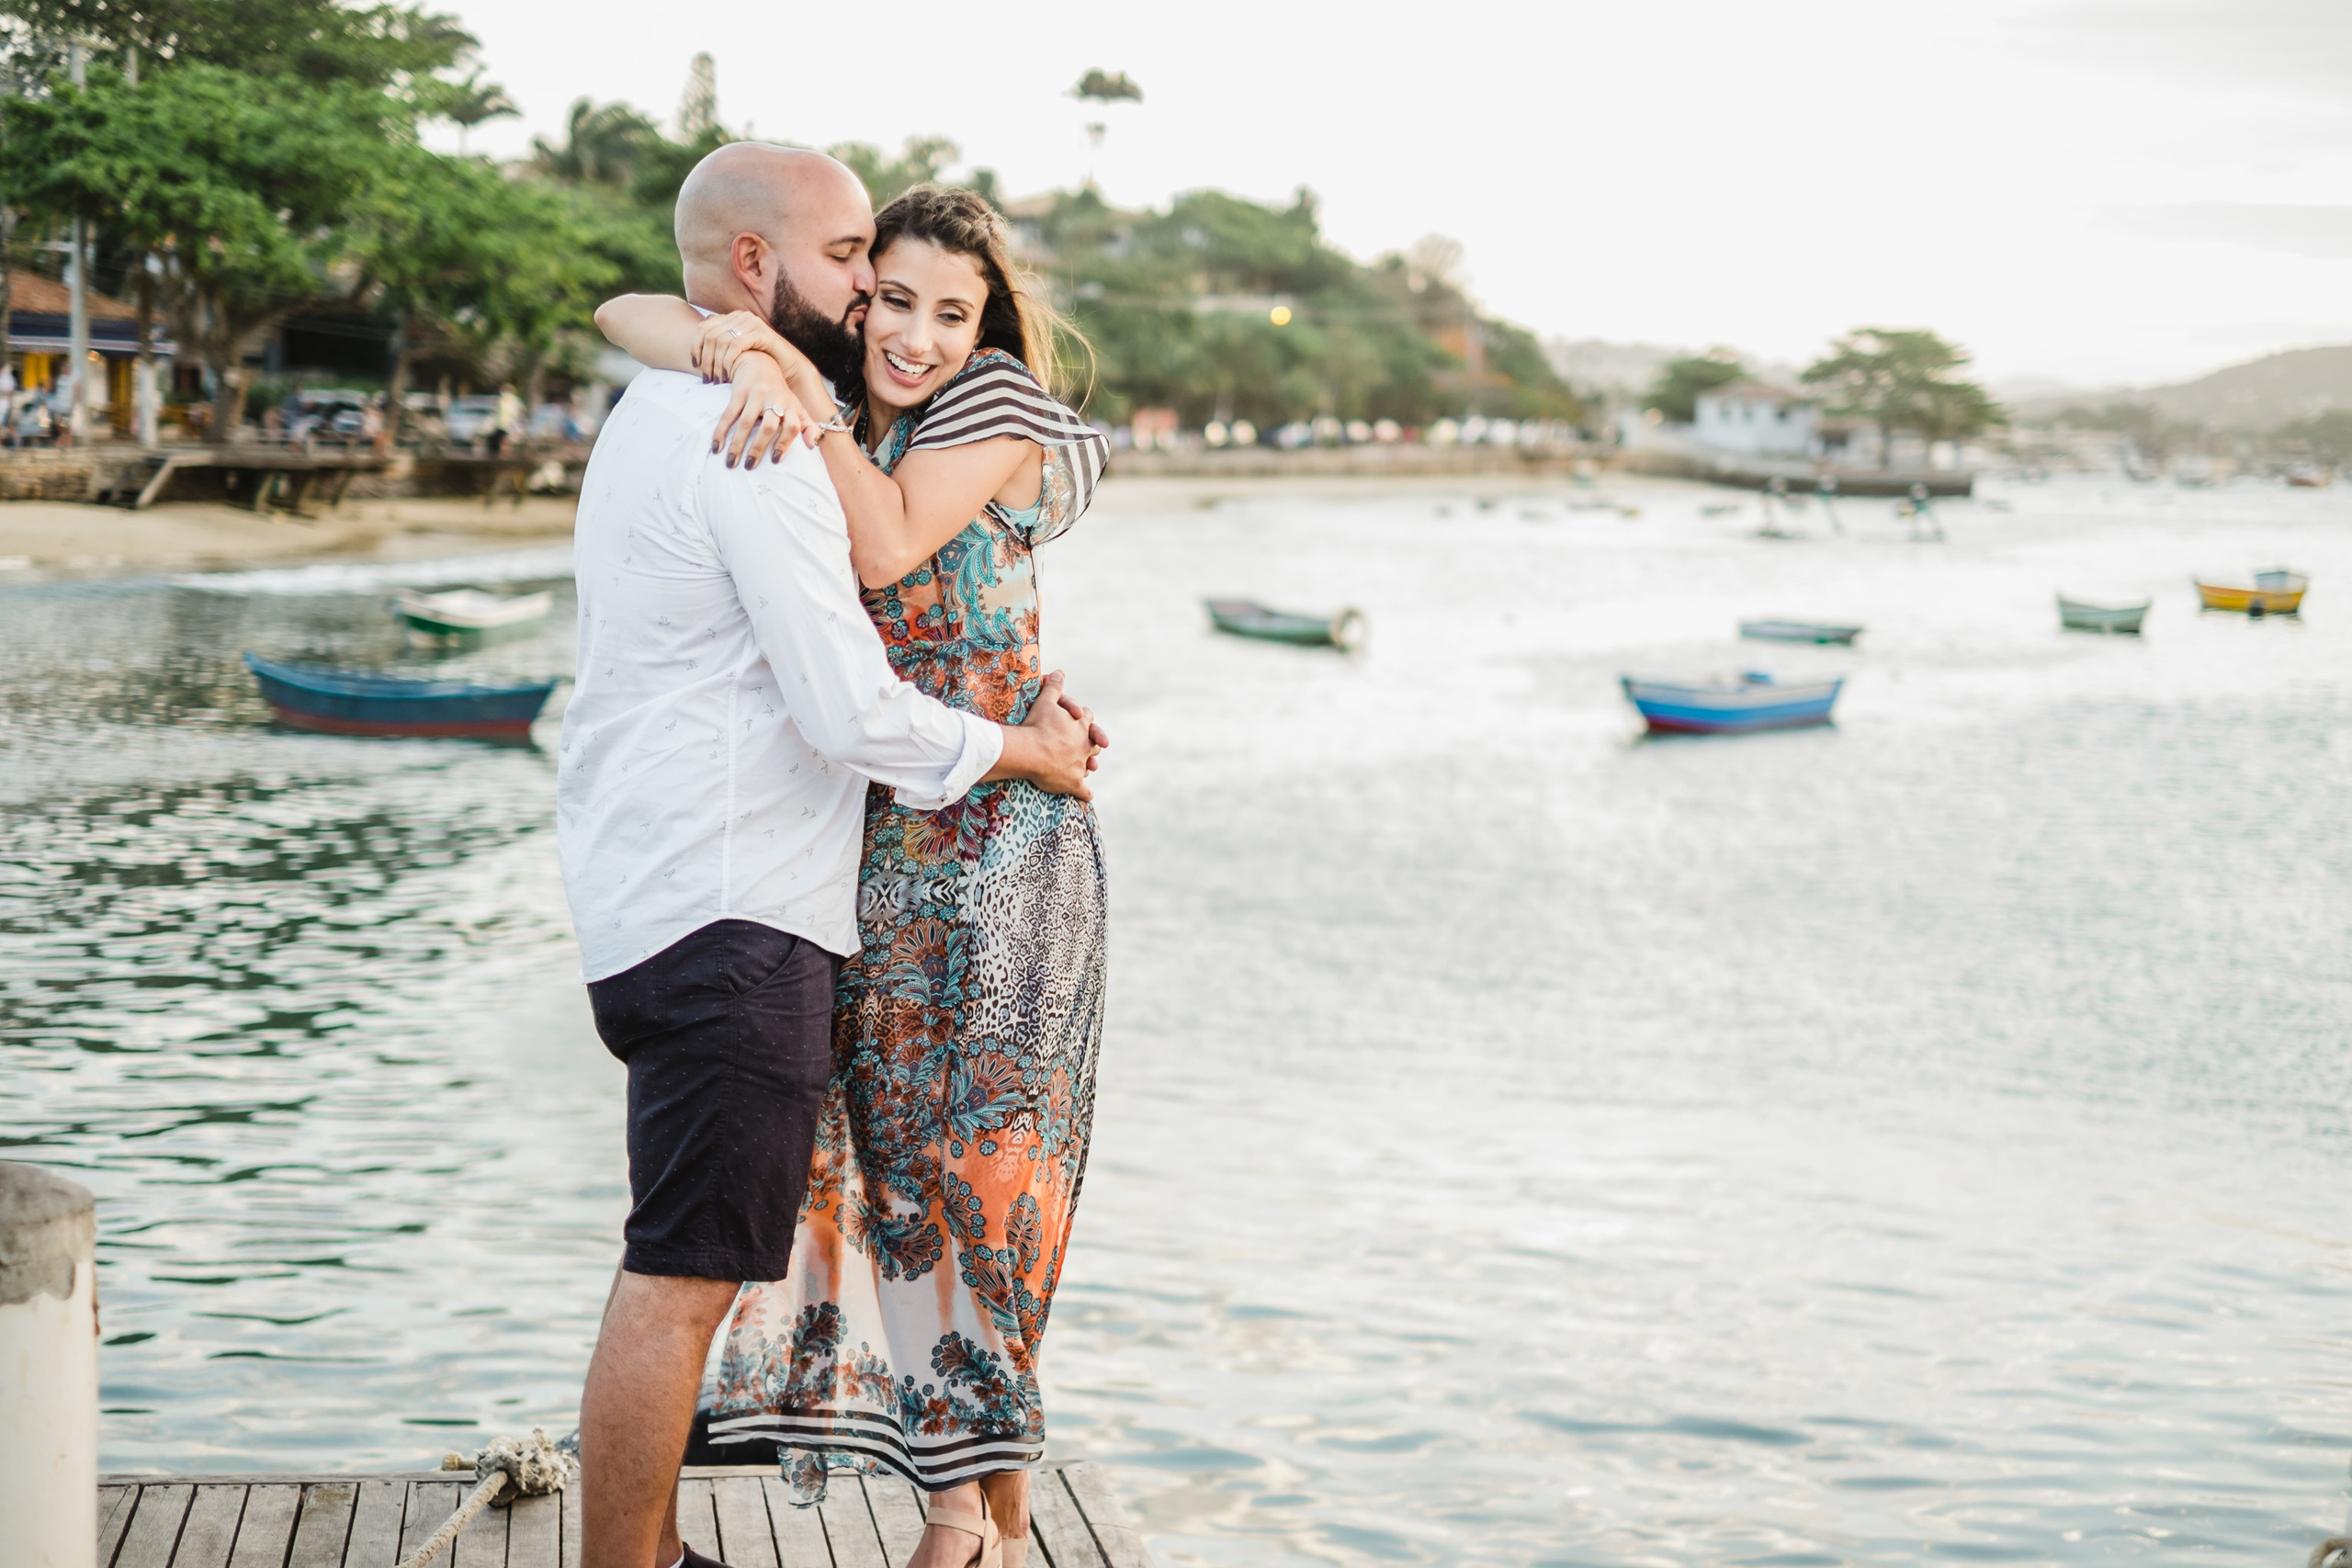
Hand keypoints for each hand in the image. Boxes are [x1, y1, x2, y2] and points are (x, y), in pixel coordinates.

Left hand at [691, 311, 798, 382]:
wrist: (787, 366)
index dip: (695, 346)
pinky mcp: (761, 333)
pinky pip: (736, 345)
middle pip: (710, 335)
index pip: (703, 327)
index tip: (695, 365)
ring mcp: (751, 323)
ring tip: (717, 379)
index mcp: (731, 317)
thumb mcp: (736, 350)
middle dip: (706, 359)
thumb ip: (721, 341)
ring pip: (721, 341)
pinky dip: (729, 360)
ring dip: (716, 363)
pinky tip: (728, 373)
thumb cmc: (760, 359)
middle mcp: (740, 316)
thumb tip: (699, 333)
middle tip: (707, 377)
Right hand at [711, 351, 809, 468]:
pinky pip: (729, 414)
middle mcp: (774, 400)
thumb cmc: (780, 393)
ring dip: (737, 444)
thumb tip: (812, 445)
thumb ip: (807, 426)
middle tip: (749, 465)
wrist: (760, 363)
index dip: (785, 443)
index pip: (792, 426)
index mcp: (790, 405)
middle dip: (758, 448)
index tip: (775, 459)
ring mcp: (755, 395)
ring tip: (730, 462)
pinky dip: (721, 431)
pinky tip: (717, 446)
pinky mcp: (739, 392)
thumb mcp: (796, 406)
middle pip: (768, 427)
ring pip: (746, 422)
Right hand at [1004, 671, 1101, 798]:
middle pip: (1094, 743)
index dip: (1084, 720)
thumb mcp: (1045, 701)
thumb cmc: (1037, 725)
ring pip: (1089, 764)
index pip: (1088, 719)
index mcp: (1081, 725)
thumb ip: (1054, 687)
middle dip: (1091, 743)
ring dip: (1088, 765)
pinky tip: (1087, 796)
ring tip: (1088, 768)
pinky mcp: (1073, 783)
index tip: (1080, 720)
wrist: (1031, 750)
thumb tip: (1059, 672)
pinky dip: (1085, 794)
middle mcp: (1085, 745)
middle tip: (1087, 745)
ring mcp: (1080, 765)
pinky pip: (1083, 791)